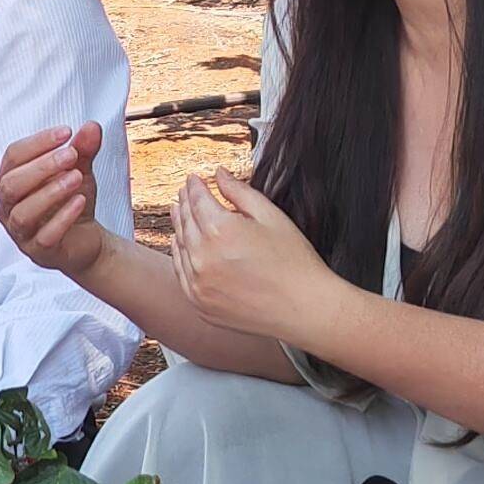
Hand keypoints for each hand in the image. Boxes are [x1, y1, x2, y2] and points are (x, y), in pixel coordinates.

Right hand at [0, 122, 113, 281]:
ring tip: (77, 177)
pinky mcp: (39, 252)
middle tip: (71, 154)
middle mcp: (8, 207)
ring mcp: (20, 232)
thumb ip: (83, 150)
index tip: (66, 132)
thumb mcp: (80, 170)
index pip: (12, 157)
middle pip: (10, 185)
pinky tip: (80, 201)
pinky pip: (44, 237)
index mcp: (10, 181)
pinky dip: (62, 217)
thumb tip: (91, 126)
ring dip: (50, 192)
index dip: (37, 142)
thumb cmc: (72, 201)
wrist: (86, 241)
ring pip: (23, 213)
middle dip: (40, 167)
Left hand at [165, 170, 343, 347]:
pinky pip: (181, 274)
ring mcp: (198, 284)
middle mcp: (203, 257)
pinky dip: (180, 255)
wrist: (304, 309)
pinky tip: (182, 245)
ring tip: (179, 212)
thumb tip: (219, 174)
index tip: (193, 179)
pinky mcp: (200, 303)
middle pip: (186, 221)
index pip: (198, 200)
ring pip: (180, 246)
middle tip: (185, 192)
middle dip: (185, 203)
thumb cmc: (294, 261)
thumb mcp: (271, 216)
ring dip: (179, 227)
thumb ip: (240, 192)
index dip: (195, 186)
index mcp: (220, 231)